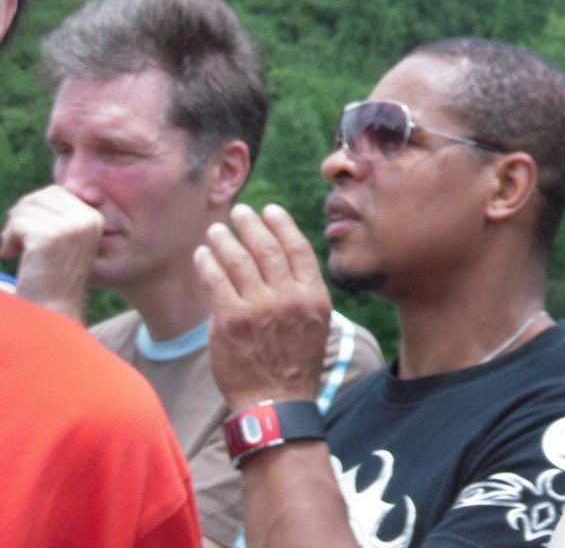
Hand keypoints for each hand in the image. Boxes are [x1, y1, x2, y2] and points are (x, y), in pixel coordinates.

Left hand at [0, 185, 103, 321]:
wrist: (50, 311)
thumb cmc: (51, 278)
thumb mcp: (64, 240)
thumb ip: (62, 215)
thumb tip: (65, 186)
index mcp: (94, 218)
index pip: (57, 192)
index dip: (34, 209)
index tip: (24, 233)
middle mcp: (87, 219)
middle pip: (42, 195)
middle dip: (21, 215)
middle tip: (13, 240)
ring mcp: (70, 228)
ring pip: (27, 208)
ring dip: (12, 229)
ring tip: (12, 250)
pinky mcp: (50, 237)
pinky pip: (19, 223)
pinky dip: (7, 239)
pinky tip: (9, 254)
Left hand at [195, 203, 331, 410]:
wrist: (277, 403)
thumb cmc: (294, 364)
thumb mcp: (314, 324)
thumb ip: (298, 293)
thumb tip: (275, 263)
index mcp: (313, 296)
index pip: (297, 248)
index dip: (282, 224)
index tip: (270, 210)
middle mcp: (289, 297)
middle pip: (267, 248)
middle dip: (251, 224)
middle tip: (239, 211)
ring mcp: (260, 308)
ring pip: (240, 260)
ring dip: (225, 240)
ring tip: (216, 230)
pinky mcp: (231, 321)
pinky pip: (217, 282)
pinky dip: (208, 264)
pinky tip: (202, 255)